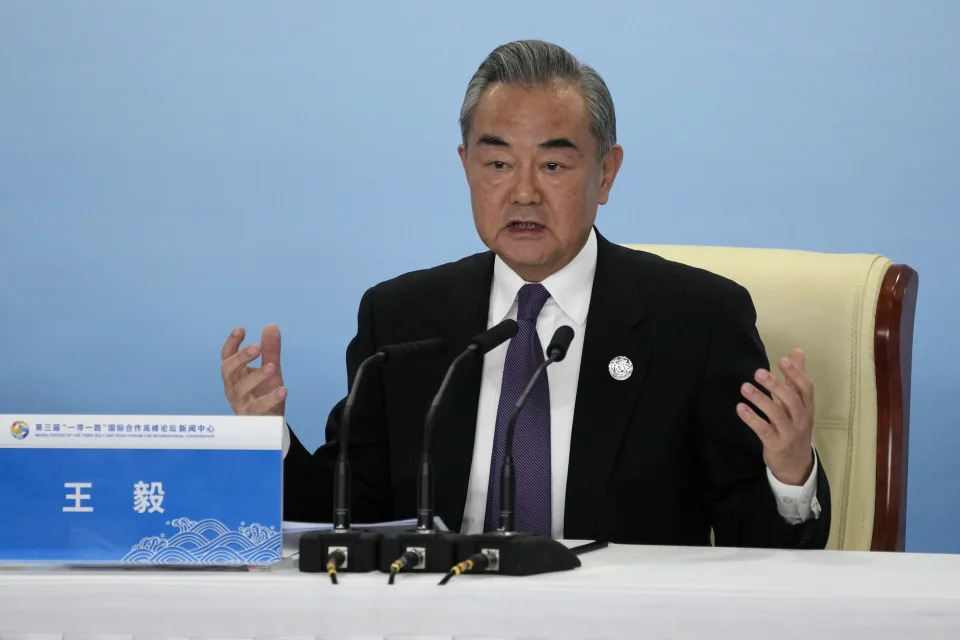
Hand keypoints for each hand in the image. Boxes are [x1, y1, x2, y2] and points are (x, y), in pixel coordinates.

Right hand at [221, 324, 286, 415]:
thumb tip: (271, 326)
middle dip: (240, 357)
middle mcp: (232, 387)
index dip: (231, 343)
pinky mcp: (251, 417)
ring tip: (272, 367)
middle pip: (228, 370)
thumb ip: (270, 351)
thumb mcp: (269, 369)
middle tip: (256, 347)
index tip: (241, 329)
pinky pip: (258, 407)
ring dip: (256, 376)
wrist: (268, 424)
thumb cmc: (263, 394)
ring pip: (241, 388)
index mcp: (234, 374)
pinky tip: (283, 389)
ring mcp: (240, 403)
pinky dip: (270, 398)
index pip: (227, 356)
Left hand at [736, 348, 814, 485]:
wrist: (796, 465)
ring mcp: (789, 433)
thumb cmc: (795, 427)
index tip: (782, 359)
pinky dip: (752, 418)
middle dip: (775, 385)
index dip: (796, 373)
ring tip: (744, 387)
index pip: (806, 388)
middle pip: (791, 400)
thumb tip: (797, 351)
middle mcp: (801, 420)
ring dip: (760, 399)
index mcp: (807, 407)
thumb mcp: (799, 404)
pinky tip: (740, 408)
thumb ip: (795, 378)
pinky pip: (764, 430)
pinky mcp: (776, 445)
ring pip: (776, 414)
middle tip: (758, 373)